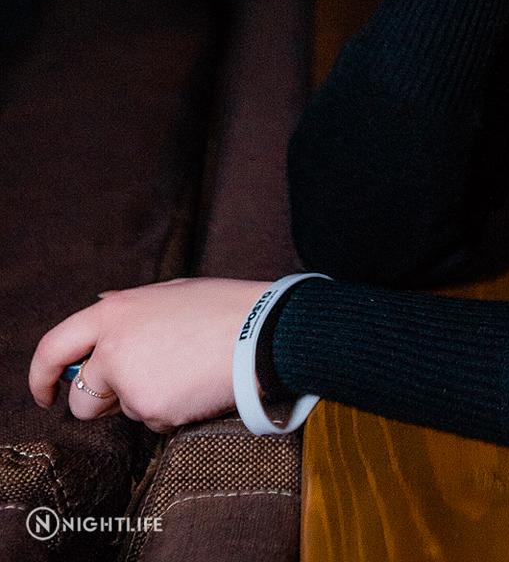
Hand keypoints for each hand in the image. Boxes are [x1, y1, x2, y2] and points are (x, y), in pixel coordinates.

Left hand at [28, 277, 274, 433]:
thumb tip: (98, 308)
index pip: (53, 347)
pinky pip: (151, 422)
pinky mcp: (152, 409)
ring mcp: (131, 382)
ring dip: (145, 401)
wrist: (261, 331)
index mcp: (114, 313)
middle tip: (140, 384)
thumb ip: (128, 309)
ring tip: (185, 372)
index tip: (47, 393)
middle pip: (84, 396)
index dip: (41, 376)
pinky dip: (169, 411)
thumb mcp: (168, 293)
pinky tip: (195, 386)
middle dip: (103, 401)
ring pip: (123, 412)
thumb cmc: (220, 308)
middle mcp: (114, 348)